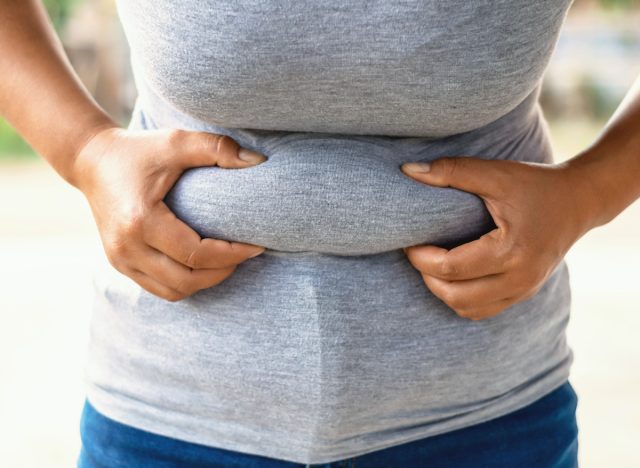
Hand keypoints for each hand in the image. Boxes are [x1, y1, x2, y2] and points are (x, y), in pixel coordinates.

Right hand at [72, 126, 267, 301]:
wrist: (91, 160)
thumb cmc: (138, 150)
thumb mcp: (176, 142)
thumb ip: (217, 148)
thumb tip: (258, 161)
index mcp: (140, 220)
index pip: (196, 255)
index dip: (231, 254)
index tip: (256, 245)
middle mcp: (126, 247)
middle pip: (187, 280)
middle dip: (223, 271)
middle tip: (246, 253)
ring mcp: (120, 259)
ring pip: (173, 291)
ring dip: (205, 281)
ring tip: (228, 261)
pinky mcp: (119, 263)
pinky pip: (160, 288)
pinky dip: (186, 283)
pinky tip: (204, 265)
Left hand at [400, 156, 594, 320]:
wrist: (580, 200)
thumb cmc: (536, 184)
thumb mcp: (496, 173)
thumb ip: (452, 171)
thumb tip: (408, 171)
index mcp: (511, 251)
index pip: (451, 268)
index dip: (420, 257)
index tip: (409, 240)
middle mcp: (520, 279)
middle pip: (455, 296)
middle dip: (428, 276)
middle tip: (417, 252)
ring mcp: (523, 290)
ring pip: (467, 309)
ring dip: (442, 291)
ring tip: (432, 263)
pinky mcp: (523, 293)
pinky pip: (482, 309)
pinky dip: (460, 298)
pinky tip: (452, 275)